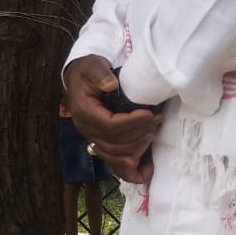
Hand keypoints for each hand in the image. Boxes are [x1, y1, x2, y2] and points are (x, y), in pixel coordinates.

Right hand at [64, 54, 161, 185]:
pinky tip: (146, 167)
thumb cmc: (88, 72)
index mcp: (83, 111)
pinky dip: (131, 168)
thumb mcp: (93, 66)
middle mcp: (85, 129)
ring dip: (138, 146)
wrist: (80, 79)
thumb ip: (101, 74)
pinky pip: (114, 162)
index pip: (109, 126)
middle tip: (156, 120)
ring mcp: (92, 138)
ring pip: (116, 155)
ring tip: (153, 130)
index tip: (148, 114)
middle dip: (139, 134)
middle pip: (114, 143)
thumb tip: (111, 85)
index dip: (131, 123)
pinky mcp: (100, 142)